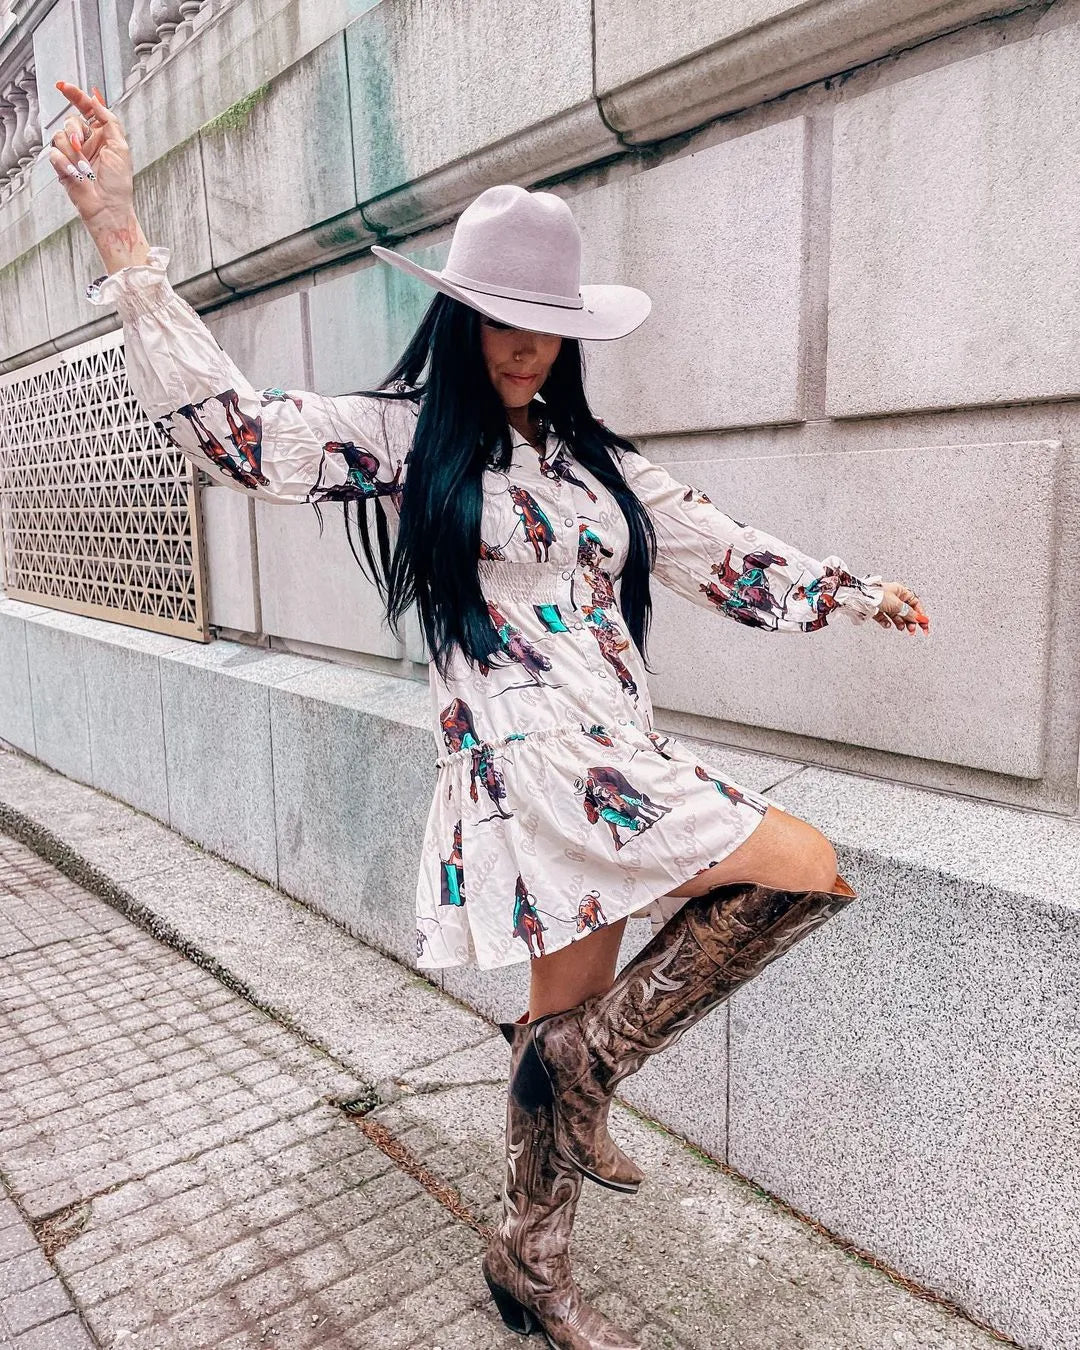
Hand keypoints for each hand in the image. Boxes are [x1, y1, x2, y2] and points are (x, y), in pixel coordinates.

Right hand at [44, 81, 134, 229]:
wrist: (107, 208)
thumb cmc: (118, 184)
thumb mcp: (121, 147)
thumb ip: (109, 121)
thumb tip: (97, 101)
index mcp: (102, 135)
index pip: (86, 109)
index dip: (75, 96)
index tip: (64, 87)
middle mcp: (86, 142)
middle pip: (70, 121)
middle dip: (74, 131)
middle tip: (81, 146)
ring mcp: (73, 153)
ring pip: (60, 136)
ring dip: (72, 151)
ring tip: (84, 167)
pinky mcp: (63, 165)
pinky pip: (54, 153)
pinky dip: (65, 163)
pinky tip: (76, 173)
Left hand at [873, 581, 928, 634]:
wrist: (860, 597)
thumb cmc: (877, 594)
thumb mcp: (897, 604)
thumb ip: (909, 613)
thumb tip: (918, 618)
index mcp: (900, 591)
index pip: (915, 603)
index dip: (921, 614)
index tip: (924, 624)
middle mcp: (893, 596)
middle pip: (906, 611)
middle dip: (911, 621)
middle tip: (912, 630)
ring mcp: (884, 603)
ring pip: (896, 615)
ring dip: (900, 623)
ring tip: (901, 628)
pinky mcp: (876, 610)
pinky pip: (884, 618)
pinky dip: (887, 623)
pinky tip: (888, 625)